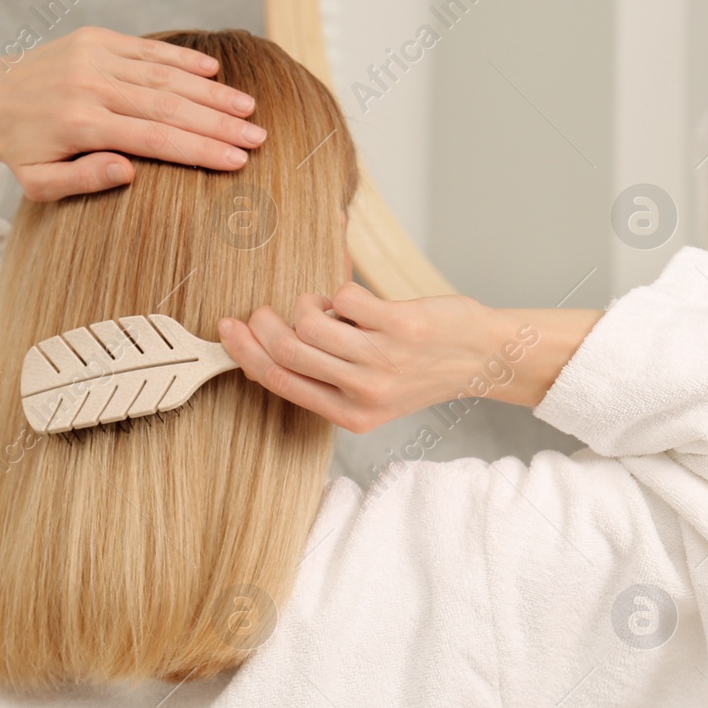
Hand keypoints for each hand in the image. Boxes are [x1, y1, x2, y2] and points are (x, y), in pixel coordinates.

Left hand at [0, 26, 266, 200]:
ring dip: (211, 92)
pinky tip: (215, 72)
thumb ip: (84, 180)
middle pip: (169, 106)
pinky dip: (183, 60)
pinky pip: (147, 49)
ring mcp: (93, 57)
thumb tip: (130, 172)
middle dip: (219, 123)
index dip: (201, 150)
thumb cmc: (21, 152)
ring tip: (248, 108)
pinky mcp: (94, 39)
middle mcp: (89, 85)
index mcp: (80, 125)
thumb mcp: (39, 184)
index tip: (238, 161)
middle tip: (259, 137)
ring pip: (164, 75)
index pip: (156, 139)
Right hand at [217, 284, 600, 432]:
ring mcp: (382, 360)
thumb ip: (324, 377)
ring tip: (322, 306)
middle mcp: (364, 393)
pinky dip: (342, 291)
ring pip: (311, 322)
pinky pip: (344, 297)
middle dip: (264, 323)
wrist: (480, 357)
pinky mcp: (399, 327)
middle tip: (266, 309)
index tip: (227, 328)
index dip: (245, 353)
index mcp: (350, 416)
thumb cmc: (420, 369)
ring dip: (307, 304)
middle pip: (288, 351)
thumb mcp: (370, 393)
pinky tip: (358, 301)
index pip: (280, 382)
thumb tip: (264, 346)